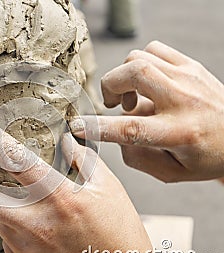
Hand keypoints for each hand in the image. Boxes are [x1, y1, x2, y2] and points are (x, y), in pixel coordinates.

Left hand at [0, 115, 156, 252]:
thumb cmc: (120, 237)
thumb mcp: (109, 191)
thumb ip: (84, 162)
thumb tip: (68, 141)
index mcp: (59, 200)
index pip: (17, 161)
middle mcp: (35, 225)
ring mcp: (25, 249)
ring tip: (7, 193)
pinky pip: (7, 236)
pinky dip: (10, 222)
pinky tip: (28, 222)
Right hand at [70, 40, 223, 181]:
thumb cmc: (205, 156)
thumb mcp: (171, 172)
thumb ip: (136, 158)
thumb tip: (114, 135)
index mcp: (179, 133)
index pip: (131, 128)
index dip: (99, 127)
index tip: (78, 126)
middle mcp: (184, 101)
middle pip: (134, 74)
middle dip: (110, 86)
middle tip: (113, 104)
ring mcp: (188, 77)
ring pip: (139, 59)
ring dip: (124, 77)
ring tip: (132, 97)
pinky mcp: (190, 65)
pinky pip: (153, 50)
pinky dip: (140, 64)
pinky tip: (146, 83)